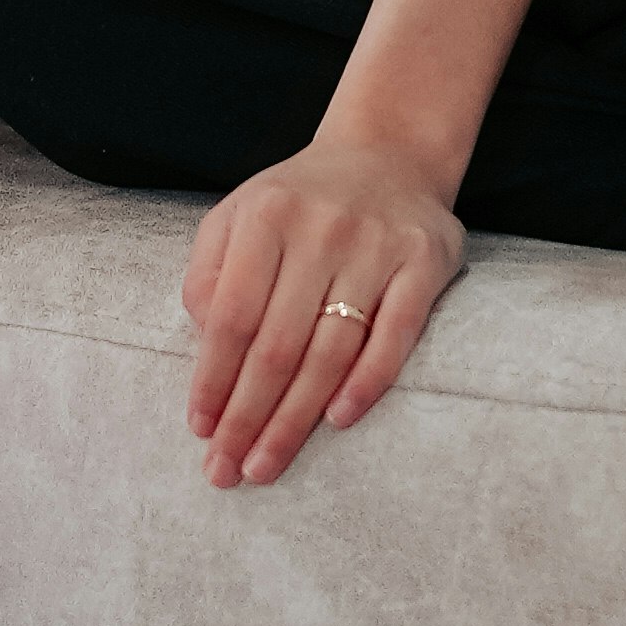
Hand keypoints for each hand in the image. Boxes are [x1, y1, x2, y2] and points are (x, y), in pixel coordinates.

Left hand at [180, 136, 468, 485]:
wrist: (389, 153)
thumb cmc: (299, 202)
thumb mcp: (238, 216)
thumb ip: (209, 274)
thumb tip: (205, 344)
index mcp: (267, 215)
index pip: (232, 317)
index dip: (212, 379)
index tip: (200, 429)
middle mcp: (323, 227)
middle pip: (277, 344)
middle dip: (247, 417)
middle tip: (226, 472)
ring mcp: (378, 245)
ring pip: (331, 349)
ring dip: (295, 418)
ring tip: (266, 464)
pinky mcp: (425, 261)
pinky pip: (395, 335)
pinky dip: (366, 383)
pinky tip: (336, 422)